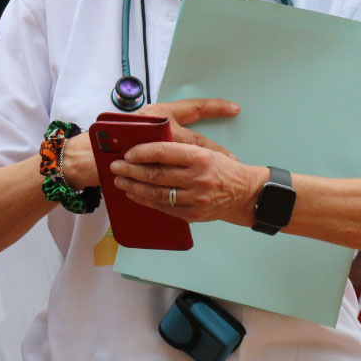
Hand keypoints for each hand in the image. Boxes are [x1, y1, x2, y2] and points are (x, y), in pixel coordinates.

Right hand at [59, 98, 238, 191]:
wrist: (87, 158)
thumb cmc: (110, 138)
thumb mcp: (136, 126)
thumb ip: (156, 129)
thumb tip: (175, 130)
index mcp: (156, 113)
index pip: (191, 108)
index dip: (214, 107)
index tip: (234, 108)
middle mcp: (155, 128)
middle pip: (193, 141)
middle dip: (213, 152)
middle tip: (229, 160)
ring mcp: (155, 150)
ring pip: (186, 161)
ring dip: (202, 171)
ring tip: (215, 177)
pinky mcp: (153, 171)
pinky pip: (173, 177)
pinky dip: (183, 184)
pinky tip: (192, 190)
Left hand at [108, 141, 266, 225]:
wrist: (245, 194)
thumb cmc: (222, 169)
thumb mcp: (206, 151)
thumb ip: (180, 149)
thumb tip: (149, 146)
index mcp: (200, 157)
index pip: (164, 152)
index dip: (142, 152)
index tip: (128, 152)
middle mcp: (198, 178)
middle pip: (156, 173)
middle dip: (131, 170)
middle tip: (116, 166)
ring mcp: (195, 199)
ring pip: (157, 193)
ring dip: (134, 187)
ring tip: (120, 180)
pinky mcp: (193, 214)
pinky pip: (164, 208)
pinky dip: (146, 201)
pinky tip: (135, 194)